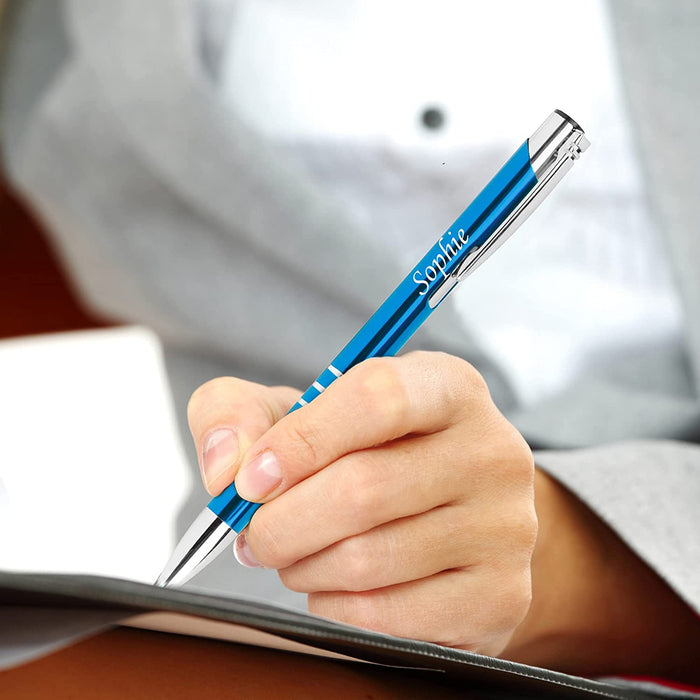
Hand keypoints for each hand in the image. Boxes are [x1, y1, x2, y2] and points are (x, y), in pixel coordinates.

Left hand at [187, 352, 536, 654]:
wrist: (453, 515)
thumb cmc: (366, 454)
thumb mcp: (302, 412)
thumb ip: (239, 413)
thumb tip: (227, 466)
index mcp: (448, 386)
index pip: (376, 398)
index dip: (301, 439)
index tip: (250, 478)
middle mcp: (491, 450)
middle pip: (363, 488)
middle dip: (281, 521)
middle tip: (254, 532)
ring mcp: (504, 527)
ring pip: (369, 559)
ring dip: (302, 565)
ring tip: (292, 554)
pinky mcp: (499, 595)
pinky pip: (387, 616)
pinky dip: (334, 606)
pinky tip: (330, 585)